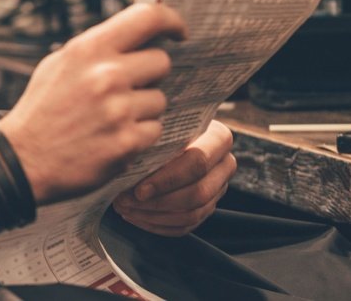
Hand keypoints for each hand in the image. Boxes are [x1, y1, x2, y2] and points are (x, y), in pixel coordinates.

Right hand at [0, 4, 185, 204]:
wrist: (21, 160)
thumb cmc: (41, 111)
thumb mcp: (59, 64)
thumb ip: (97, 49)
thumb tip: (136, 37)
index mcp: (88, 49)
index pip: (147, 17)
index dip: (171, 20)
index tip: (179, 32)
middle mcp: (106, 75)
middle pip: (161, 62)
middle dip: (149, 76)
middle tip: (126, 89)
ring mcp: (119, 110)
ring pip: (160, 100)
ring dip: (143, 109)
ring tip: (111, 119)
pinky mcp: (127, 143)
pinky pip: (155, 130)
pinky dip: (138, 136)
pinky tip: (112, 138)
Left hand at [111, 120, 234, 236]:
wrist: (173, 133)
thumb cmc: (164, 126)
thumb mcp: (162, 126)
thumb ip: (155, 141)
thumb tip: (129, 163)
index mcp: (219, 139)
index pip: (198, 162)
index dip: (168, 180)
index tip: (139, 190)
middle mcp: (225, 165)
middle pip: (198, 193)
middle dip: (159, 202)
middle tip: (126, 201)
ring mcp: (218, 189)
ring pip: (192, 213)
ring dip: (154, 215)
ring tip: (126, 208)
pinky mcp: (207, 207)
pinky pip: (186, 225)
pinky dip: (158, 224)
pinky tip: (135, 216)